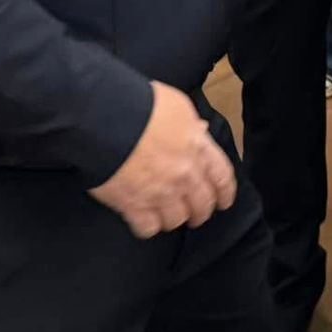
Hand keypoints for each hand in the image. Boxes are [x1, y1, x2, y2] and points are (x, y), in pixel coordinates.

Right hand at [88, 81, 235, 238]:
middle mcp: (184, 174)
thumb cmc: (141, 104)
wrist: (106, 118)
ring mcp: (161, 193)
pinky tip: (142, 220)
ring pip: (177, 219)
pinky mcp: (135, 205)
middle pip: (202, 204)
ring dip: (173, 218)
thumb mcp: (176, 105)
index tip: (223, 201)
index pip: (222, 176)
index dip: (225, 192)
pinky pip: (148, 228)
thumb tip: (200, 130)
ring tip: (166, 216)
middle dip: (200, 212)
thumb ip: (190, 124)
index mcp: (197, 147)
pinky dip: (147, 226)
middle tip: (195, 215)